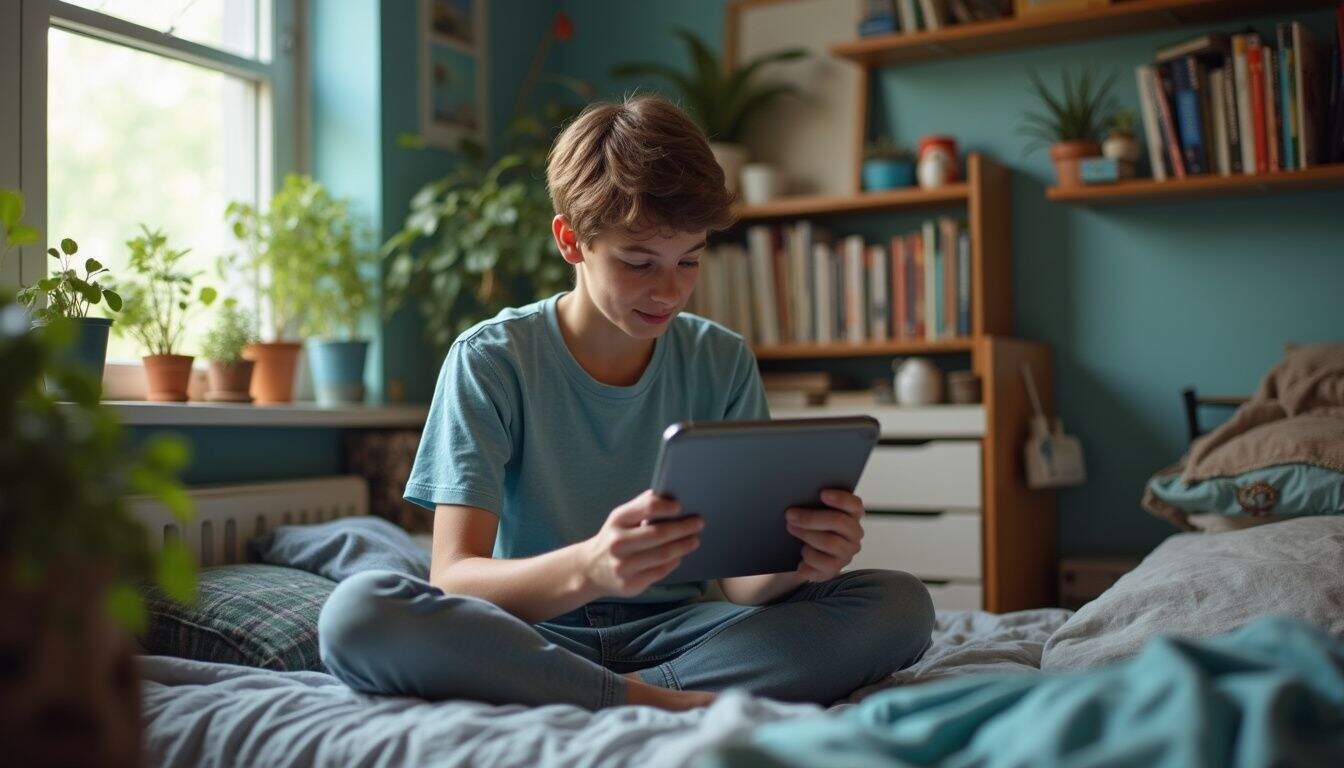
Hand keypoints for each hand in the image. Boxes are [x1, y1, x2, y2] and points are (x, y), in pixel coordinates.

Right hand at [581, 490, 702, 597]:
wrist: (590, 569)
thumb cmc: (614, 537)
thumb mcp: (621, 518)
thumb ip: (642, 506)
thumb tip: (671, 497)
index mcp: (617, 521)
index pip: (648, 508)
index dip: (668, 506)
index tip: (681, 507)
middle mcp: (618, 543)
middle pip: (659, 534)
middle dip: (684, 528)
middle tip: (699, 523)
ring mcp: (623, 566)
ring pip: (663, 555)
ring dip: (683, 546)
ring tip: (694, 540)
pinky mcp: (630, 585)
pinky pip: (660, 572)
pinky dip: (673, 562)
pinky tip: (679, 556)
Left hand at [786, 488, 864, 581]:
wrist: (798, 555)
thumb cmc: (808, 526)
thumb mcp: (812, 512)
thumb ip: (812, 503)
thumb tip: (798, 498)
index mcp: (852, 515)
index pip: (855, 505)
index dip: (841, 498)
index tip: (822, 493)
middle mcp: (854, 534)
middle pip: (838, 522)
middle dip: (812, 517)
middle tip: (790, 514)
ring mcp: (846, 553)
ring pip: (829, 541)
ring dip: (806, 533)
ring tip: (790, 527)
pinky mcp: (834, 569)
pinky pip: (820, 561)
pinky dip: (807, 555)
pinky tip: (800, 552)